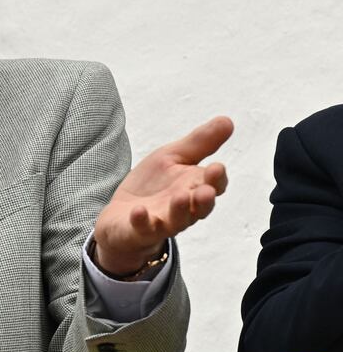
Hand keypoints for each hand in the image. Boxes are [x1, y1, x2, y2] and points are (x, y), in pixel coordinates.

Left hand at [93, 116, 232, 275]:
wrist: (122, 216)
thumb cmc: (153, 186)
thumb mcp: (173, 157)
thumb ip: (199, 143)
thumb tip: (228, 120)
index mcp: (195, 188)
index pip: (214, 185)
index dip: (217, 179)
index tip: (217, 167)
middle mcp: (184, 208)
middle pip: (201, 206)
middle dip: (205, 199)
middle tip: (207, 190)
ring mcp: (162, 221)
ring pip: (177, 220)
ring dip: (180, 210)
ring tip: (180, 197)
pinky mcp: (139, 230)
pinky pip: (143, 228)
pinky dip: (141, 220)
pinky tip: (139, 211)